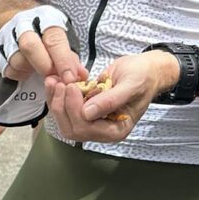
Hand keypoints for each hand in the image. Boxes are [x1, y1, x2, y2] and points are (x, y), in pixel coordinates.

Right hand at [3, 20, 86, 88]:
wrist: (15, 19)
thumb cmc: (43, 32)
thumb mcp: (60, 37)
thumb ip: (70, 57)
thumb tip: (80, 76)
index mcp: (44, 17)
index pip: (53, 39)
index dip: (63, 60)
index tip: (70, 77)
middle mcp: (23, 24)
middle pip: (30, 47)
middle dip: (44, 66)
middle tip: (54, 77)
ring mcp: (6, 36)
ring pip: (17, 60)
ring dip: (31, 71)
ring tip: (40, 71)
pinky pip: (8, 69)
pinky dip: (20, 74)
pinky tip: (27, 70)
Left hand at [49, 50, 175, 144]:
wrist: (145, 69)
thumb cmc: (143, 77)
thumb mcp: (131, 85)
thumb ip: (111, 100)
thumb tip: (88, 113)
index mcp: (115, 130)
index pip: (87, 129)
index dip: (75, 110)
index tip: (72, 87)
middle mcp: (102, 130)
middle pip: (72, 128)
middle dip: (62, 107)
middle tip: (60, 84)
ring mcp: (92, 121)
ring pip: (64, 120)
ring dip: (56, 101)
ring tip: (54, 81)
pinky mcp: (84, 111)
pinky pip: (65, 109)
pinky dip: (57, 97)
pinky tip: (54, 82)